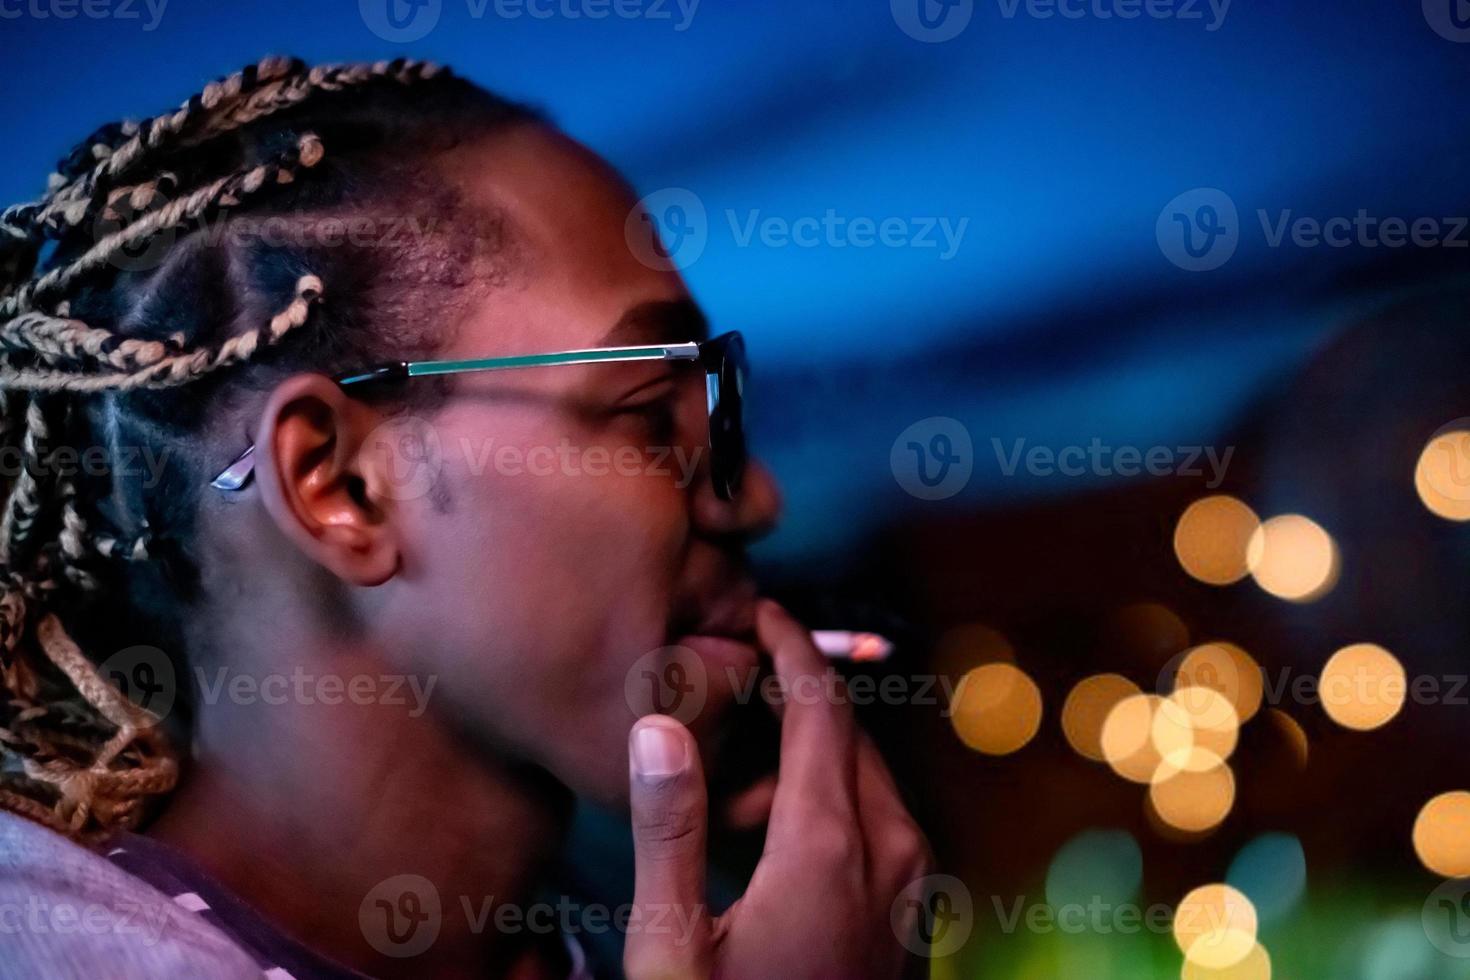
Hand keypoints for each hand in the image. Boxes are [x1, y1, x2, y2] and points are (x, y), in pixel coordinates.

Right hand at [623, 600, 933, 979]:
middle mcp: (889, 856)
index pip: (821, 711)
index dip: (793, 650)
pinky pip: (879, 833)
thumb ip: (669, 827)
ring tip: (728, 822)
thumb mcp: (672, 946)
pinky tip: (773, 861)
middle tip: (717, 730)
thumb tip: (659, 723)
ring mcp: (911, 894)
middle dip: (787, 716)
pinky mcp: (911, 924)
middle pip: (847, 741)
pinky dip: (828, 817)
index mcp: (830, 847)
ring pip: (864, 787)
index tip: (764, 613)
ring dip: (802, 776)